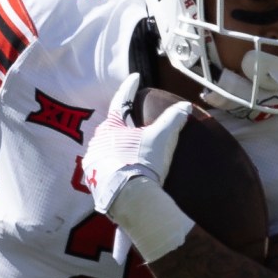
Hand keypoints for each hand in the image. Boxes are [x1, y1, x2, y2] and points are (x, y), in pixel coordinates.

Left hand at [81, 75, 193, 218]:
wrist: (130, 200)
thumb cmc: (142, 163)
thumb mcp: (162, 138)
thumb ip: (173, 119)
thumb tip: (185, 106)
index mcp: (111, 126)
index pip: (121, 100)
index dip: (130, 88)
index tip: (135, 77)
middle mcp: (97, 141)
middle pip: (112, 126)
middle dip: (122, 123)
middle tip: (133, 121)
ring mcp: (92, 162)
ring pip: (106, 148)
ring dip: (116, 147)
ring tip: (129, 152)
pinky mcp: (92, 182)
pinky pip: (103, 168)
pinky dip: (113, 167)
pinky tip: (122, 172)